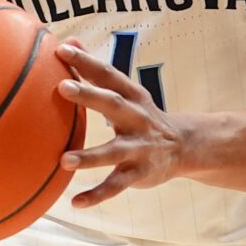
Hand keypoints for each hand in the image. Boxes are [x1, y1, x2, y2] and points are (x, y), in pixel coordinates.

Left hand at [56, 42, 190, 206]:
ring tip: (64, 161)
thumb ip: (96, 71)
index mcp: (131, 96)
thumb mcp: (126, 91)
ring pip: (113, 152)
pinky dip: (97, 195)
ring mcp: (138, 147)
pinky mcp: (139, 173)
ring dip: (89, 156)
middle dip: (88, 95)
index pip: (108, 74)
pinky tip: (76, 203)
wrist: (184, 147)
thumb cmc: (141, 115)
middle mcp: (136, 118)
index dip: (86, 61)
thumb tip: (69, 42)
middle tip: (62, 87)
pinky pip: (116, 185)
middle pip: (112, 104)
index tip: (61, 49)